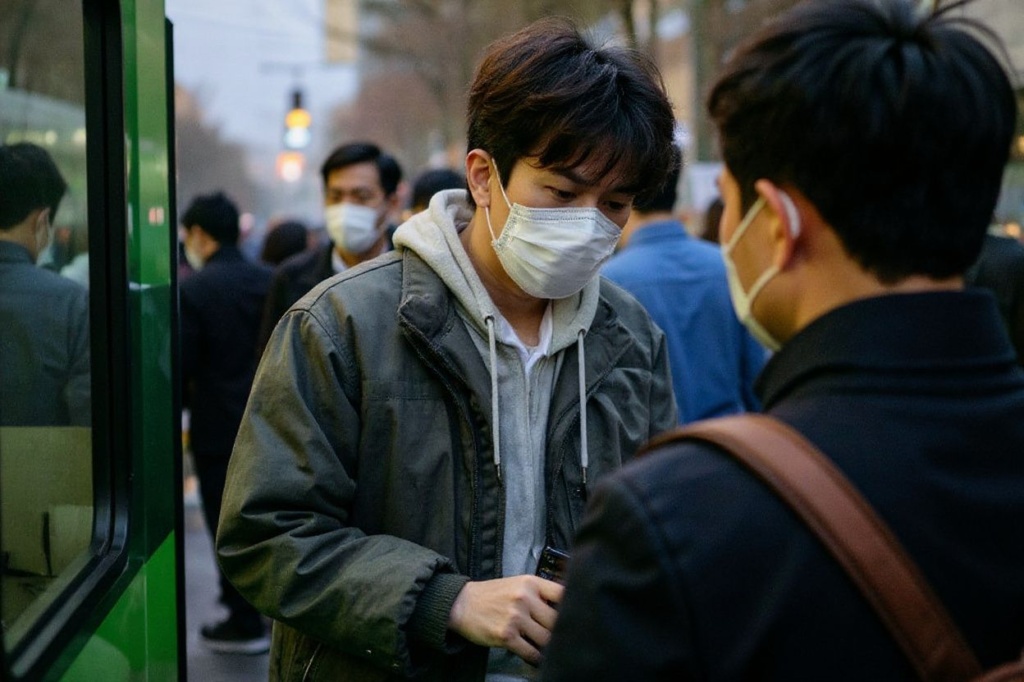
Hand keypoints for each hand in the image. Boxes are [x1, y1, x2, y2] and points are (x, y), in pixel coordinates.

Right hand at [448, 575, 564, 665]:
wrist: (462, 604)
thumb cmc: (492, 595)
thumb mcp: (517, 584)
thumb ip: (540, 593)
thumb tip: (565, 608)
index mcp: (530, 583)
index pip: (562, 593)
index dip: (572, 606)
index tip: (576, 616)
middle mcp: (524, 598)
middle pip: (556, 620)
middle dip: (558, 631)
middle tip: (561, 637)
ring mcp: (515, 617)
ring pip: (546, 638)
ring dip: (548, 646)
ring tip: (547, 647)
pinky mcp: (506, 635)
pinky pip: (531, 651)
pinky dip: (535, 657)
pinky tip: (535, 655)